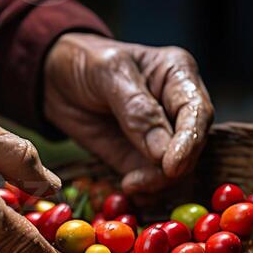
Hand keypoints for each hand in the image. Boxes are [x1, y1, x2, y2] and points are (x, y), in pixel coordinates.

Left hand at [44, 33, 212, 192]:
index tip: (172, 165)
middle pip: (193, 144)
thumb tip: (163, 152)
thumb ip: (137, 109)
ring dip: (158, 182)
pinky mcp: (142, 158)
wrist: (56, 78)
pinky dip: (147, 190)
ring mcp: (163, 136)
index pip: (197, 112)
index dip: (190, 141)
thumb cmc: (86, 62)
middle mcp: (177, 106)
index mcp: (178, 75)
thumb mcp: (109, 72)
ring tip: (131, 184)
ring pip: (178, 167)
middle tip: (142, 179)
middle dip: (173, 166)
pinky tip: (129, 188)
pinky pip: (155, 180)